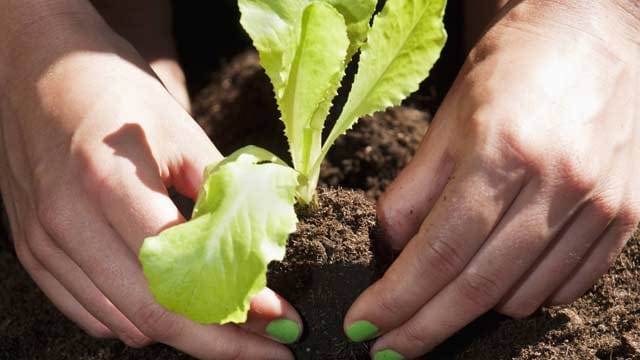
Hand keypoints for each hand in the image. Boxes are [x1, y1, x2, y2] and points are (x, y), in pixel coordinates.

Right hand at [0, 3, 299, 358]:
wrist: (38, 71)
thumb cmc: (116, 91)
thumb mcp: (180, 129)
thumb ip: (218, 192)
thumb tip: (257, 249)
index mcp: (108, 183)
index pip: (178, 274)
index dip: (235, 309)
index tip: (280, 321)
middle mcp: (68, 223)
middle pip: (151, 315)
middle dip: (218, 342)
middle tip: (267, 343)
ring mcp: (44, 243)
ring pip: (122, 323)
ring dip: (182, 331)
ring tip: (230, 321)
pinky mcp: (35, 253)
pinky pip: (92, 313)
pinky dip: (139, 320)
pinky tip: (174, 304)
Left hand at [344, 1, 639, 357]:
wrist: (590, 35)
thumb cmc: (509, 71)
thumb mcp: (444, 123)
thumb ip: (413, 191)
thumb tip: (388, 252)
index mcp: (502, 154)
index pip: (437, 253)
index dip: (396, 300)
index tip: (364, 326)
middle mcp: (557, 186)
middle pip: (476, 288)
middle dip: (422, 329)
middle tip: (386, 350)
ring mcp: (598, 206)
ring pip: (521, 296)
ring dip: (471, 309)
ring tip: (441, 297)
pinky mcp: (624, 217)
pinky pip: (566, 287)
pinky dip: (523, 295)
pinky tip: (496, 281)